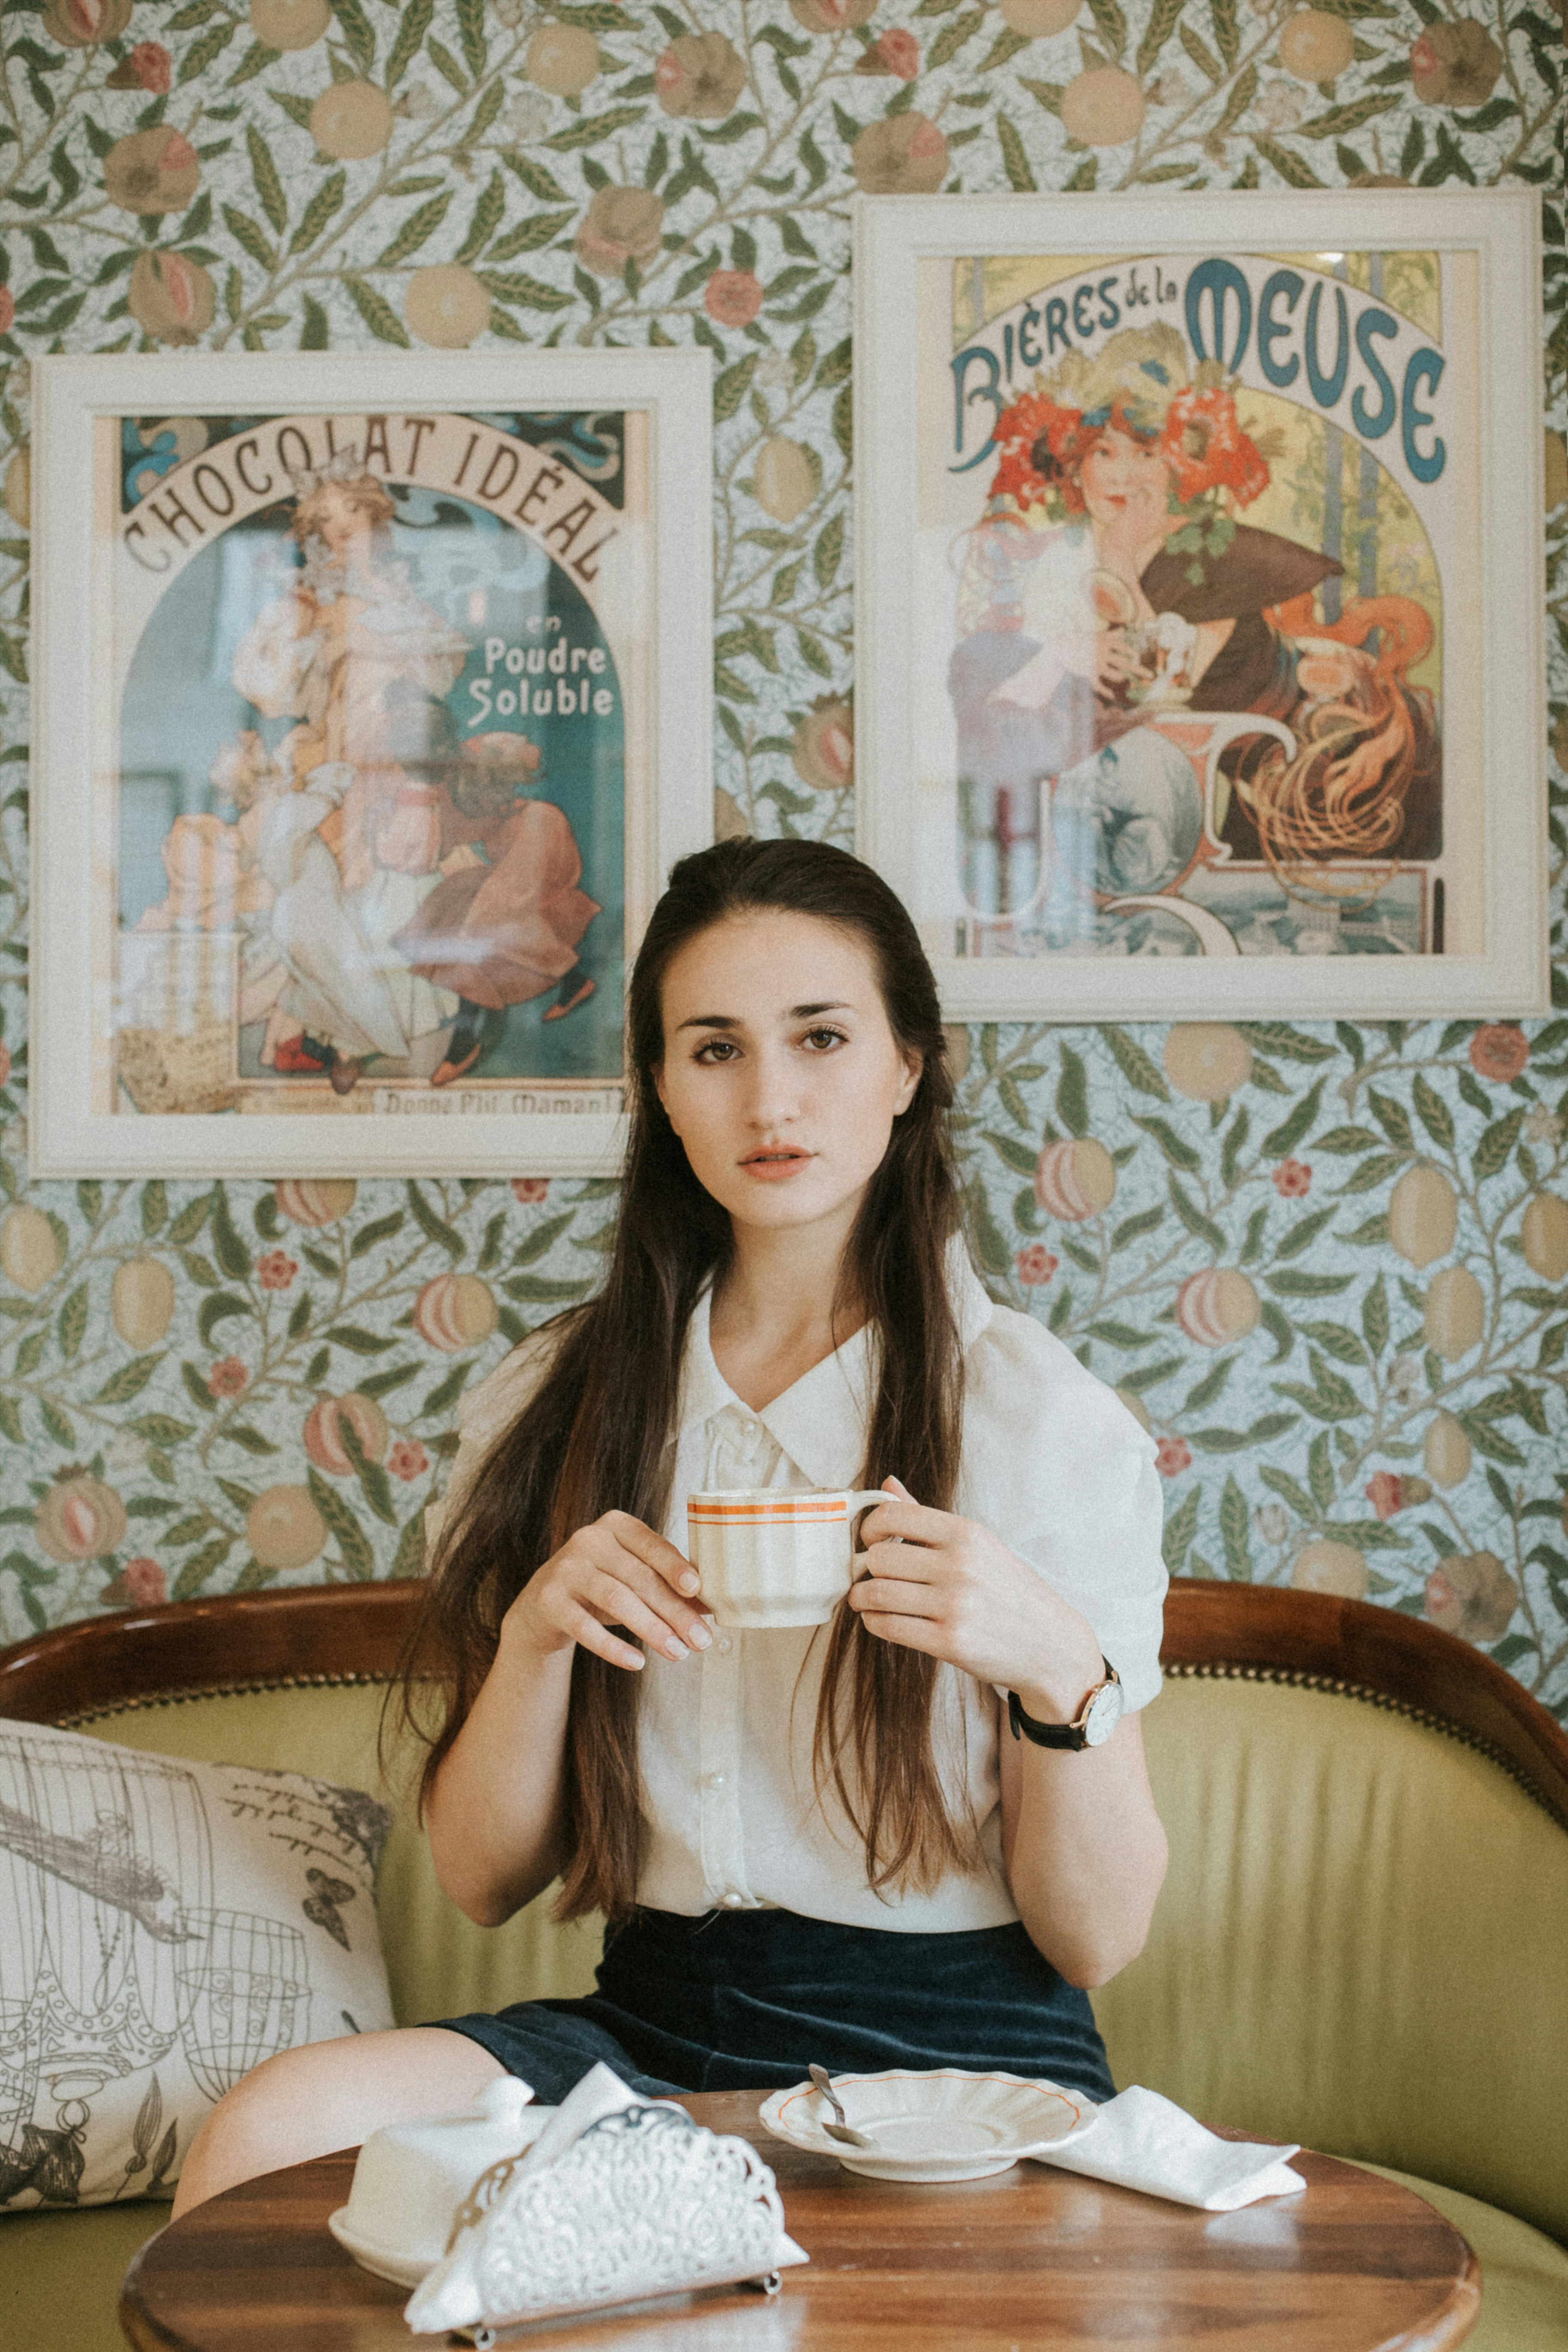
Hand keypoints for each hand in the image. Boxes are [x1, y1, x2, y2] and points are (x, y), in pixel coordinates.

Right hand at [503, 1512, 711, 1673]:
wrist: (544, 1605)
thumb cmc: (602, 1586)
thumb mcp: (634, 1579)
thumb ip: (668, 1585)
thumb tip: (709, 1605)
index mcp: (617, 1526)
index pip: (652, 1544)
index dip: (675, 1566)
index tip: (697, 1589)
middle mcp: (589, 1539)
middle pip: (640, 1578)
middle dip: (674, 1611)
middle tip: (701, 1640)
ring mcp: (566, 1568)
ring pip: (616, 1600)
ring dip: (651, 1629)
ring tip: (678, 1653)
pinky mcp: (548, 1599)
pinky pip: (584, 1626)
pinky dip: (613, 1647)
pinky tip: (637, 1662)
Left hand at [848, 1478, 1103, 1715]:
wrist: (1050, 1644)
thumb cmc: (1008, 1590)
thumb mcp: (978, 1545)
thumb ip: (927, 1517)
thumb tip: (887, 1484)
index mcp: (966, 1533)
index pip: (894, 1515)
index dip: (870, 1527)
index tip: (870, 1540)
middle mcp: (960, 1565)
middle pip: (879, 1556)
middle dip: (865, 1567)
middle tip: (868, 1575)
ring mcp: (955, 1605)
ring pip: (877, 1593)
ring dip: (862, 1598)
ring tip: (866, 1599)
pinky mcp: (949, 1642)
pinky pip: (888, 1626)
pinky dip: (874, 1622)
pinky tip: (881, 1619)